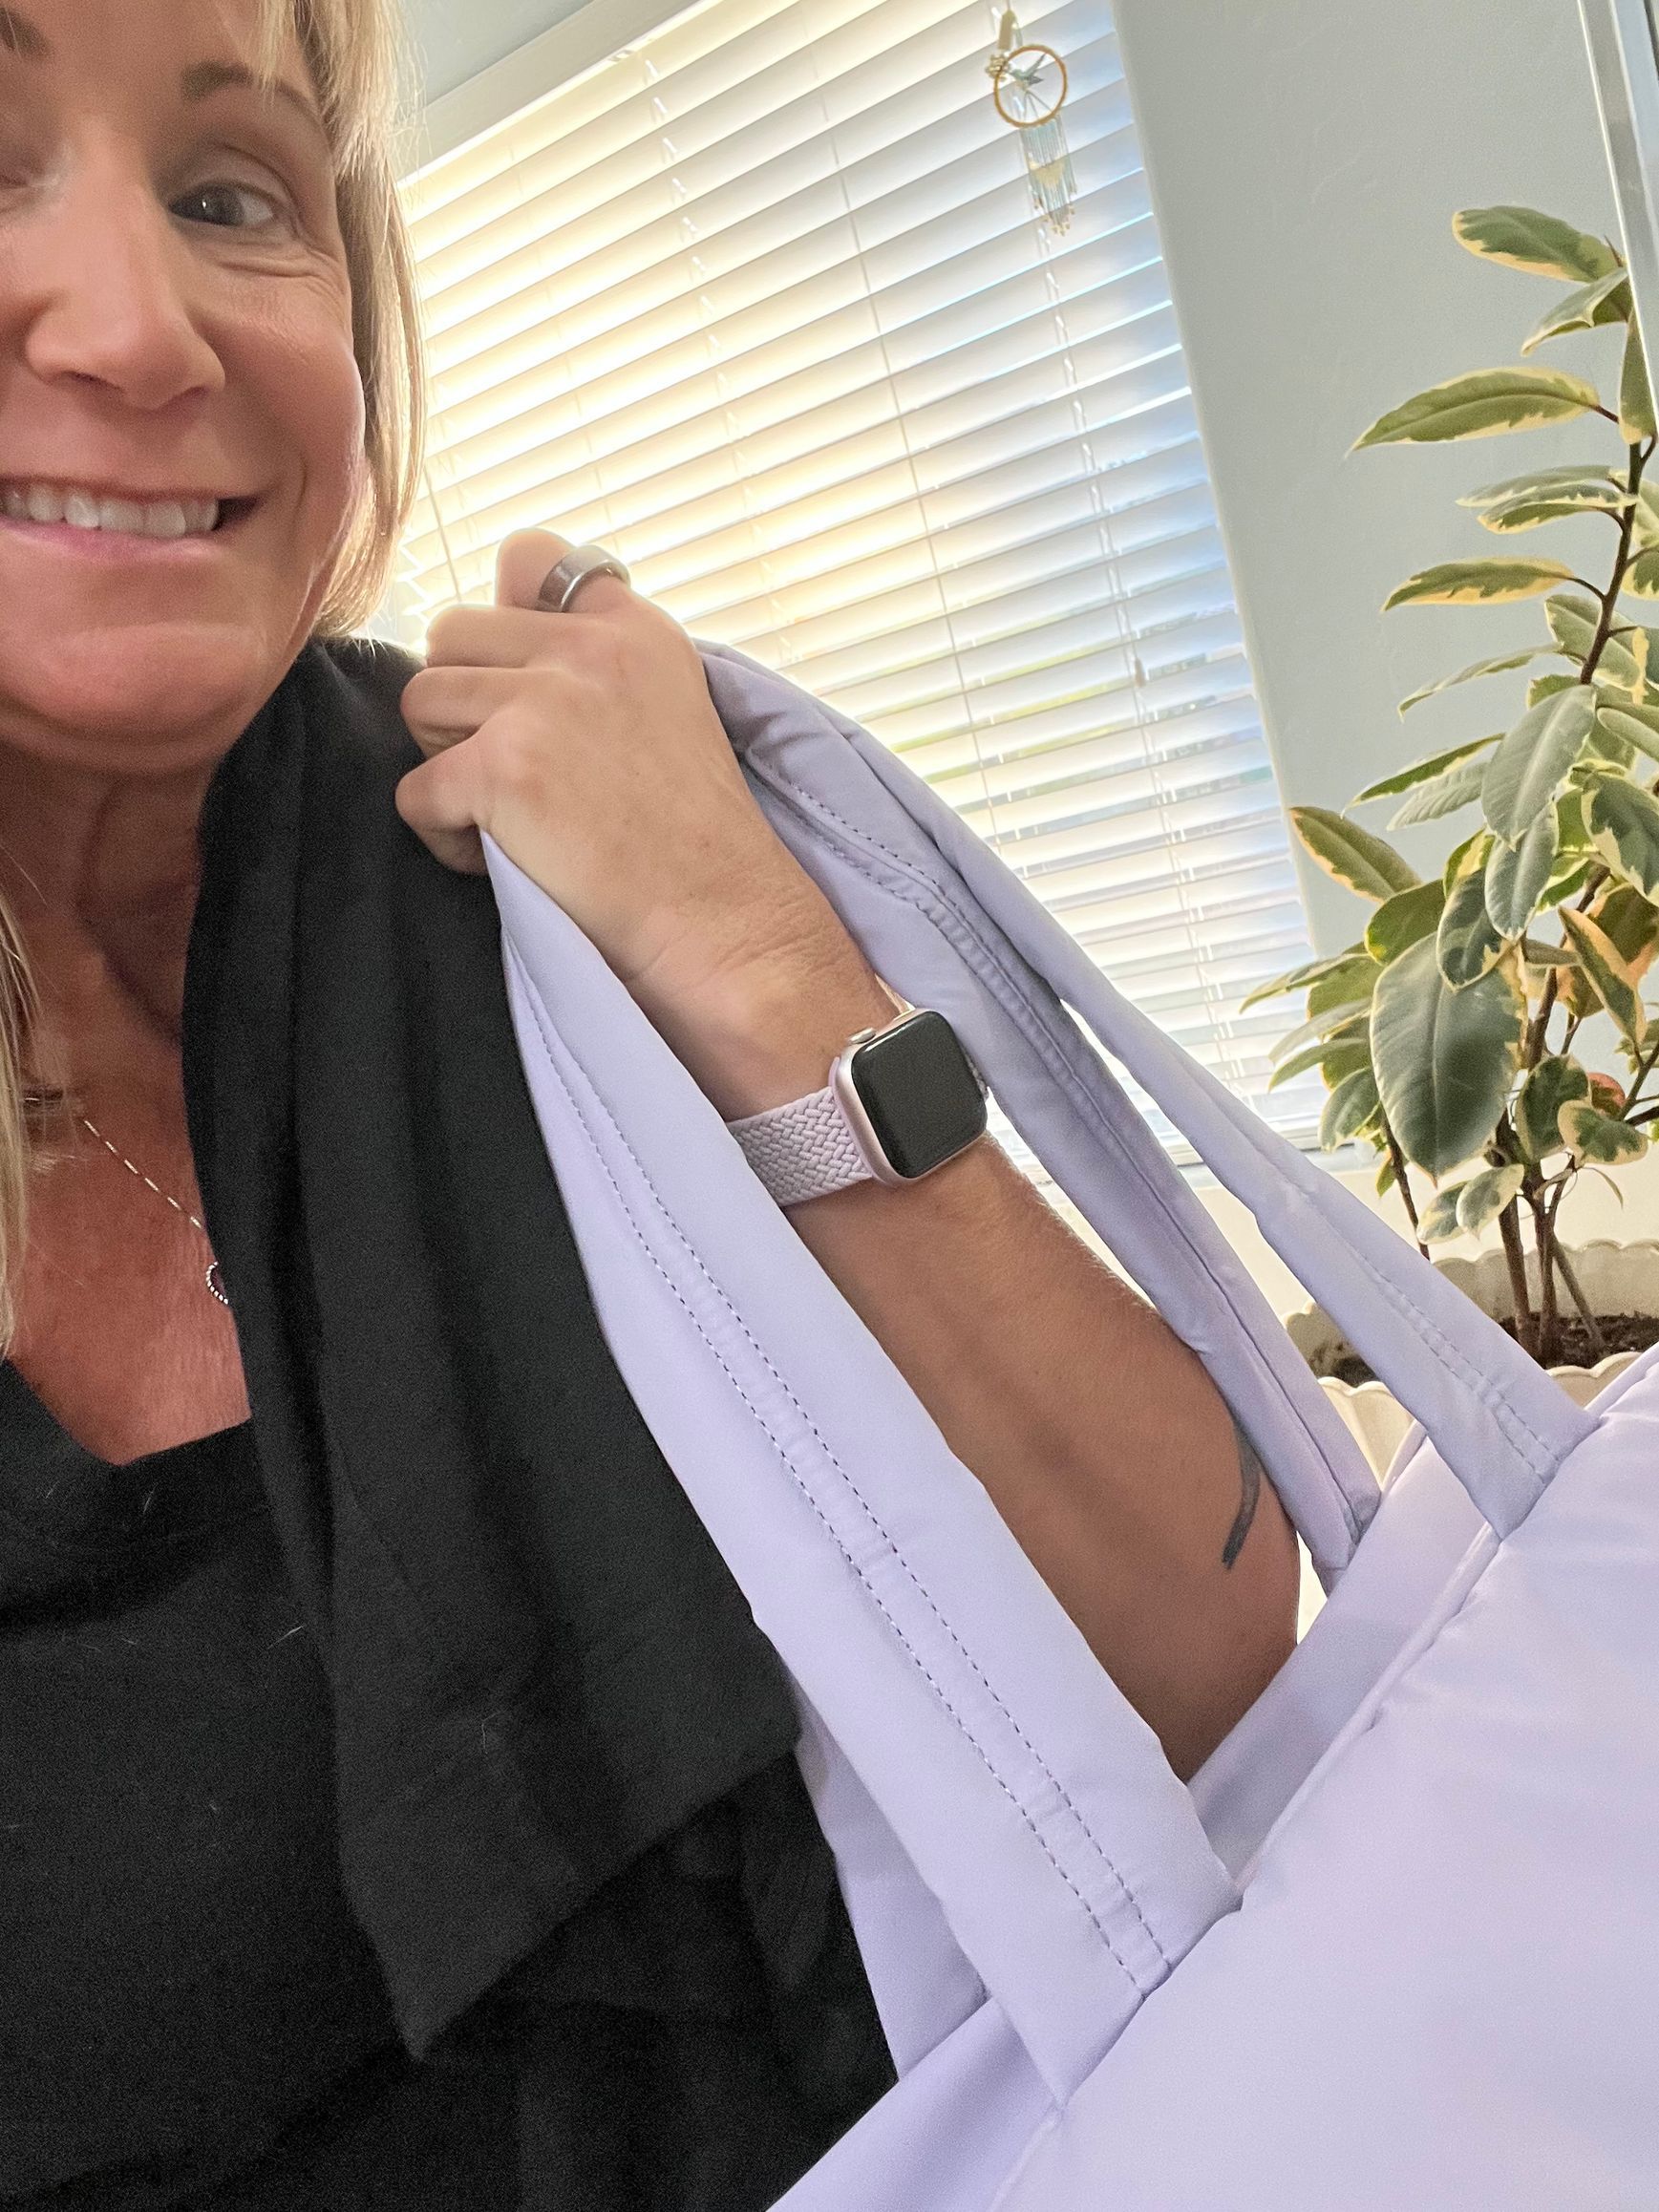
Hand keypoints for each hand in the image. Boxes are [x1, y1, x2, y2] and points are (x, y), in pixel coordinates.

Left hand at [395, 529, 843, 1015]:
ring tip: (510, 815)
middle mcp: (589, 648)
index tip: (530, 689)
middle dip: (462, 705)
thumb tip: (504, 589)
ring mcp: (543, 702)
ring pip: (419, 702)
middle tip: (519, 772)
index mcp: (631, 627)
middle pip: (449, 634)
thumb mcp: (669, 702)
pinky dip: (445, 837)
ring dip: (447, 764)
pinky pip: (414, 792)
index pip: (529, 556)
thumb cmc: (689, 835)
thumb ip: (594, 650)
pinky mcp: (504, 768)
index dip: (503, 619)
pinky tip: (504, 858)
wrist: (719, 916)